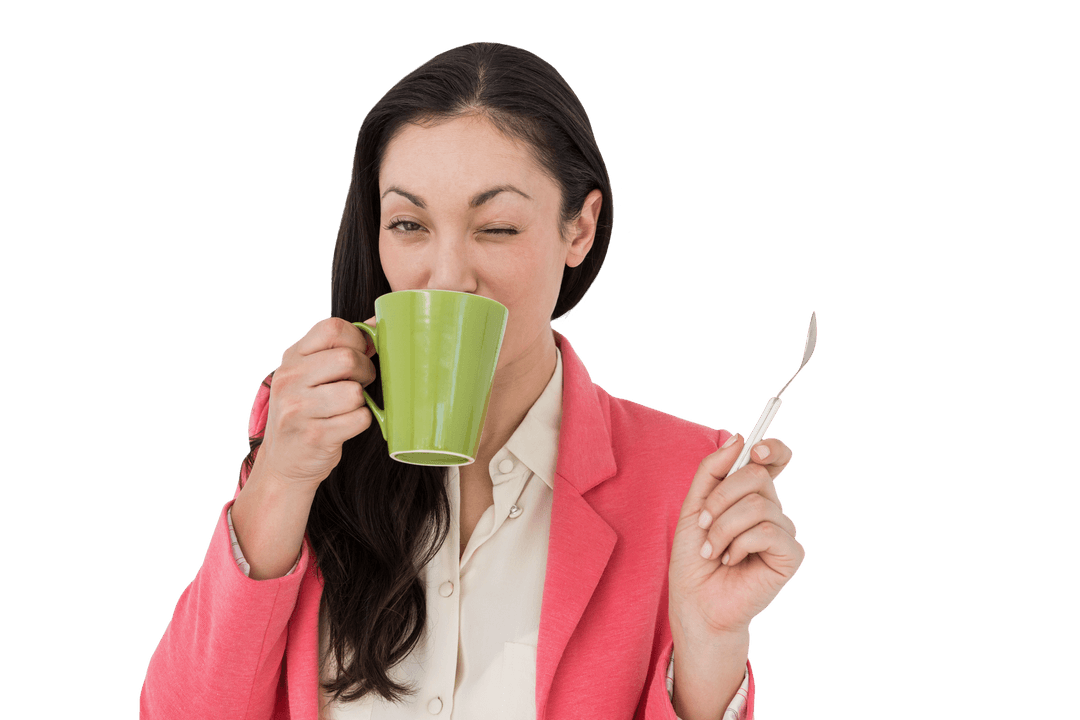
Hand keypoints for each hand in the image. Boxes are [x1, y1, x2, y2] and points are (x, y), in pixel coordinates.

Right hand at [253, 316, 378, 491]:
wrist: (283, 463)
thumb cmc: (306, 412)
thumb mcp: (310, 374)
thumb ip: (339, 348)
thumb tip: (379, 323)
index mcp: (292, 357)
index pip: (332, 328)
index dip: (357, 339)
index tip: (360, 353)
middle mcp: (290, 379)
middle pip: (348, 359)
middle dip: (365, 372)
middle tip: (359, 383)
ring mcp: (299, 408)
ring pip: (355, 392)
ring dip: (361, 401)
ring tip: (347, 407)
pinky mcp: (314, 435)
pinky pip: (359, 419)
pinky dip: (360, 422)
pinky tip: (345, 425)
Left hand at [669, 433, 803, 636]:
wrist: (695, 602)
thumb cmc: (694, 558)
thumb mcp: (693, 506)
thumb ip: (712, 471)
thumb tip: (740, 438)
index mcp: (750, 495)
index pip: (774, 460)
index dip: (771, 448)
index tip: (754, 449)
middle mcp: (771, 509)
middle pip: (755, 475)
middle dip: (719, 499)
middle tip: (704, 526)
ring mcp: (783, 531)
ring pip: (756, 505)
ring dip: (722, 529)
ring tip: (713, 551)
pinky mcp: (790, 555)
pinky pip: (766, 531)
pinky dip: (738, 545)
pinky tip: (731, 561)